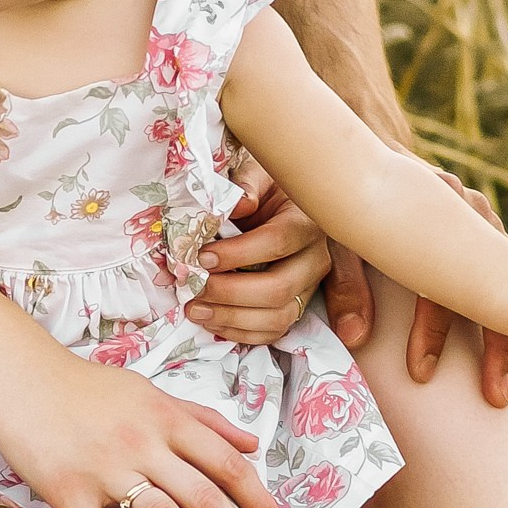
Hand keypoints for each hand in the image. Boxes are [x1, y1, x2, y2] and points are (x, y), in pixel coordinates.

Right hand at [0, 343, 283, 507]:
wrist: (22, 377)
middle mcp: (142, 442)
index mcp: (165, 417)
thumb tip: (254, 445)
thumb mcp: (151, 392)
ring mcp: (104, 469)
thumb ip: (204, 420)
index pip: (227, 463)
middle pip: (205, 497)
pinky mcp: (68, 492)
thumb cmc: (90, 387)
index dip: (257, 499)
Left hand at [192, 169, 332, 346]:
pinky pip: (274, 331)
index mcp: (306, 222)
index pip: (277, 242)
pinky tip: (212, 321)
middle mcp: (314, 259)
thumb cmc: (267, 190)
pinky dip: (241, 333)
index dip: (237, 253)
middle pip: (278, 288)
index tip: (201, 257)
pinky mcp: (297, 306)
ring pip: (278, 316)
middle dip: (230, 292)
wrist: (284, 206)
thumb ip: (246, 185)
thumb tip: (239, 203)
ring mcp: (308, 287)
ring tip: (195, 308)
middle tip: (193, 287)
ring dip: (232, 318)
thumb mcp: (259, 175)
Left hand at [363, 168, 507, 407]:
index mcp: (437, 213)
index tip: (421, 374)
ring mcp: (489, 226)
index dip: (431, 332)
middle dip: (500, 349)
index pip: (441, 284)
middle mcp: (473, 218)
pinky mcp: (493, 236)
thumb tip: (355, 337)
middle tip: (498, 397)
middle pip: (494, 291)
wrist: (372, 155)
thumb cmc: (354, 196)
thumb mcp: (342, 234)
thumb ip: (348, 282)